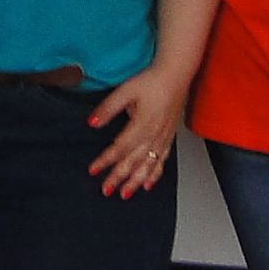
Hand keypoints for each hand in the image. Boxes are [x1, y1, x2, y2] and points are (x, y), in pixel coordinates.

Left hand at [84, 67, 182, 199]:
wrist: (176, 75)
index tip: (93, 170)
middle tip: (105, 191)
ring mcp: (162, 139)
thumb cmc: (151, 81)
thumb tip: (91, 123)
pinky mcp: (168, 138)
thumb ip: (108, 108)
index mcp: (141, 125)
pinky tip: (147, 185)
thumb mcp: (125, 90)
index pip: (120, 148)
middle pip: (133, 162)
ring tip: (124, 194)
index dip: (105, 161)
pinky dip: (154, 175)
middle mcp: (153, 136)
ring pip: (148, 166)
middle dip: (119, 178)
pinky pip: (162, 161)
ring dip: (136, 182)